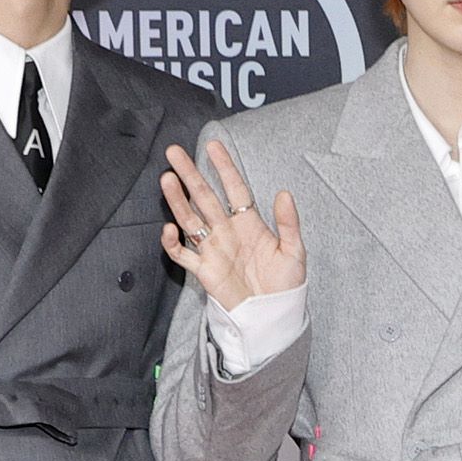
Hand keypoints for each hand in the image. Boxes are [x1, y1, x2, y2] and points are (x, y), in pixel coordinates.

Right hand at [157, 139, 304, 310]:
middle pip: (205, 197)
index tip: (213, 145)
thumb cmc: (286, 283)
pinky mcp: (204, 270)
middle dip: (191, 174)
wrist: (274, 314)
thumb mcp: (294, 251)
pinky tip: (170, 229)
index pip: (234, 189)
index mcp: (249, 223)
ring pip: (190, 219)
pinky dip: (173, 243)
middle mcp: (227, 231)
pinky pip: (183, 254)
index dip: (224, 167)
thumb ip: (289, 223)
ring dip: (178, 200)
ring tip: (167, 178)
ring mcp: (213, 249)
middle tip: (174, 152)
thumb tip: (284, 193)